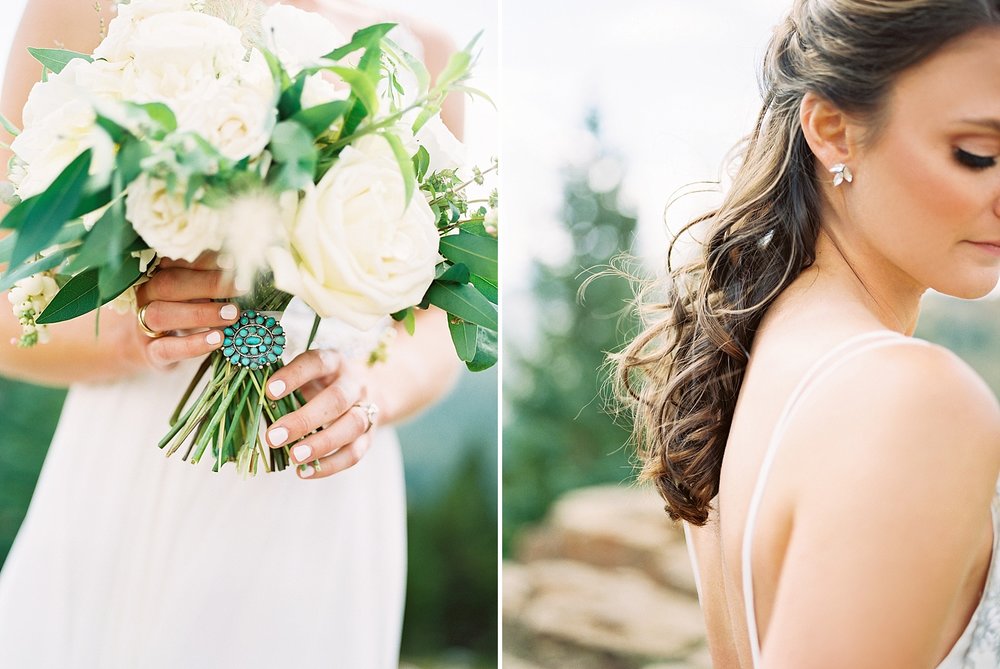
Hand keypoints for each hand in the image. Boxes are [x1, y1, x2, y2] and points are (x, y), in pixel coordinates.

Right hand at [132, 253, 242, 369]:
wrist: (158, 349)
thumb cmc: (186, 311)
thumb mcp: (197, 291)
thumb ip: (211, 280)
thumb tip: (240, 268)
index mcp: (155, 273)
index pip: (175, 261)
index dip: (203, 260)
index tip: (233, 261)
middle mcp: (145, 296)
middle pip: (167, 284)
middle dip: (207, 284)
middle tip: (241, 287)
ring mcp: (143, 325)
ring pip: (161, 315)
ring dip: (201, 314)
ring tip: (232, 315)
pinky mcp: (150, 353)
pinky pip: (166, 348)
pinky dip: (194, 344)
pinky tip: (218, 339)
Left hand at [262, 348, 381, 479]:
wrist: (367, 392)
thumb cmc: (321, 384)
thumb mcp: (305, 377)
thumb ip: (285, 388)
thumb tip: (253, 405)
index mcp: (334, 363)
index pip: (317, 363)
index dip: (295, 376)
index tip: (270, 391)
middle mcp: (353, 384)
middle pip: (336, 400)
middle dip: (304, 420)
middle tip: (274, 437)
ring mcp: (365, 409)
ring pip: (351, 426)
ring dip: (321, 444)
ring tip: (294, 457)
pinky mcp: (369, 436)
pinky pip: (355, 453)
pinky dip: (330, 465)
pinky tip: (304, 472)